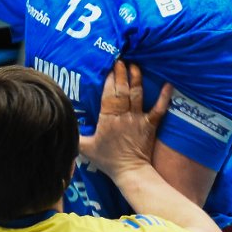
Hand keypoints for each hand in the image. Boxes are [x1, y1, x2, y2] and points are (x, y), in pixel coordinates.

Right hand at [79, 61, 171, 180]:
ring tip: (135, 66)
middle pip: (122, 91)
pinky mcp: (150, 125)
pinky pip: (159, 109)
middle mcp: (123, 115)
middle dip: (122, 74)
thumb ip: (75, 135)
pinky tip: (168, 84)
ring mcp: (138, 119)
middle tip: (121, 59)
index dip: (110, 80)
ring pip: (137, 95)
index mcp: (108, 119)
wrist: (130, 172)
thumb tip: (63, 123)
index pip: (108, 95)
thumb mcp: (85, 148)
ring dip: (137, 79)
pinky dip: (164, 97)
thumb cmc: (107, 160)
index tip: (110, 67)